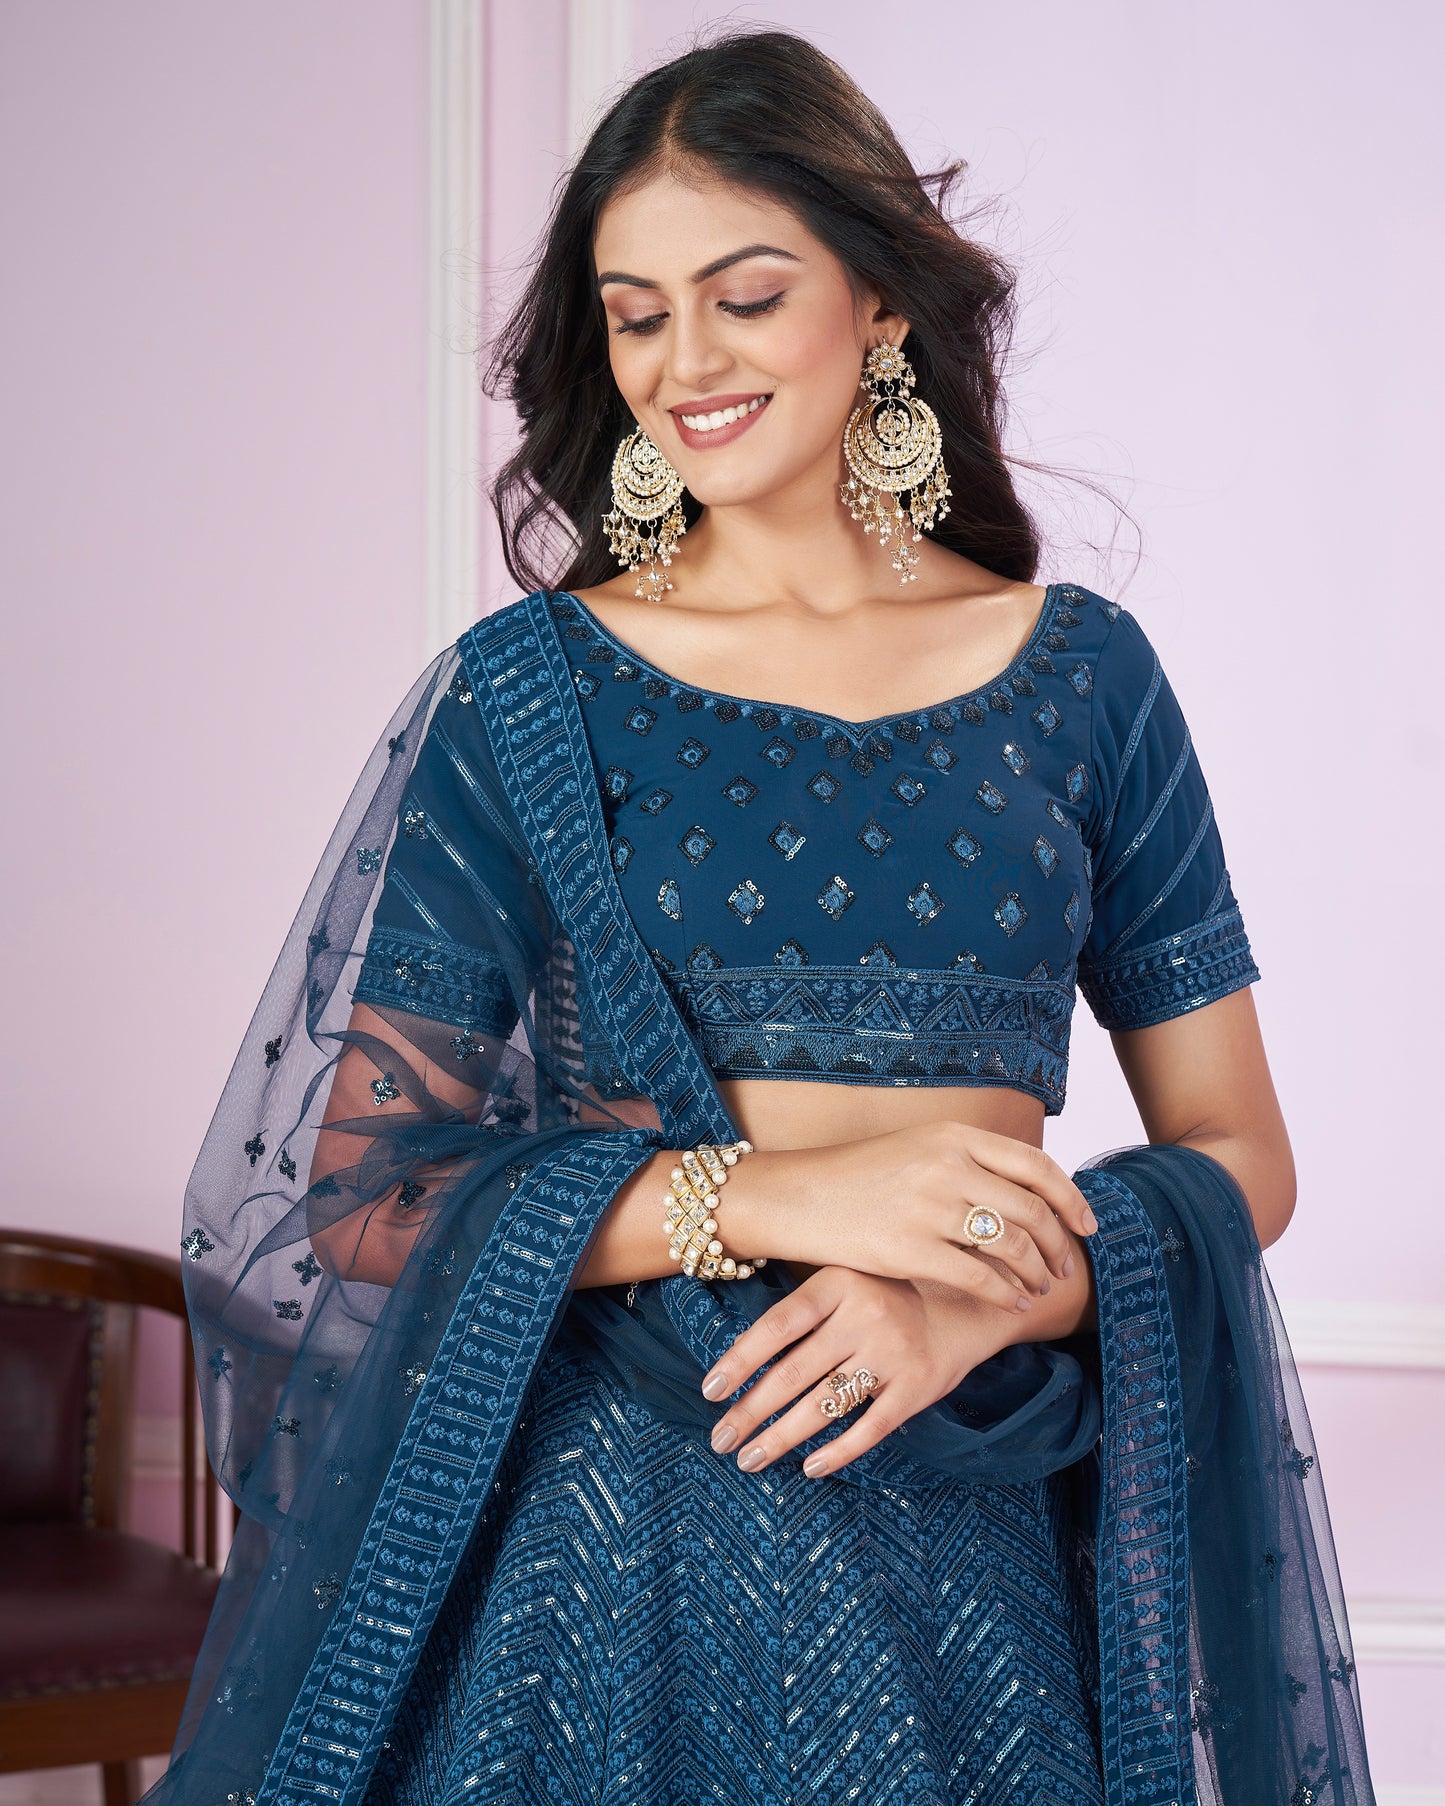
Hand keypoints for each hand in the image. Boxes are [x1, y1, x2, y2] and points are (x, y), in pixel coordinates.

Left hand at [699, 1264, 1015, 1478]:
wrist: (973, 1298)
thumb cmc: (893, 1289)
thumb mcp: (850, 1275)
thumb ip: (807, 1304)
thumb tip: (743, 1353)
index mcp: (839, 1283)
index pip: (777, 1326)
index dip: (740, 1361)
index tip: (711, 1392)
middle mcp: (864, 1317)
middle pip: (793, 1372)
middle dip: (751, 1412)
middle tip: (720, 1441)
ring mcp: (892, 1354)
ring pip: (824, 1405)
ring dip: (781, 1438)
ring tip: (750, 1459)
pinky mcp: (917, 1387)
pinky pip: (870, 1428)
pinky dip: (838, 1453)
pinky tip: (809, 1467)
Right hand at [726, 1121, 1097, 1315]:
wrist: (800, 1196)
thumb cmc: (860, 1176)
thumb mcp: (919, 1148)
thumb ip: (969, 1161)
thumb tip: (1026, 1191)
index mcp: (955, 1137)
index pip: (1036, 1165)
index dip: (1071, 1198)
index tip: (1086, 1225)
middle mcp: (948, 1166)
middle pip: (1031, 1208)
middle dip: (1058, 1244)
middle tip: (1064, 1267)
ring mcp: (929, 1207)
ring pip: (1011, 1245)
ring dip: (1035, 1272)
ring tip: (1037, 1288)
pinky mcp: (910, 1248)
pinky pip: (978, 1277)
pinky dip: (1004, 1295)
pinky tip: (1010, 1305)